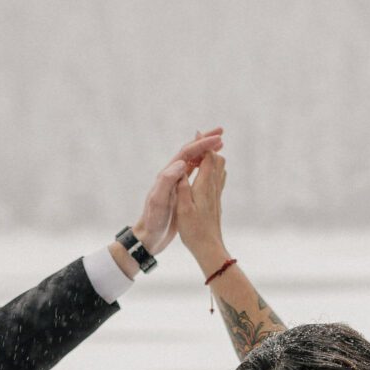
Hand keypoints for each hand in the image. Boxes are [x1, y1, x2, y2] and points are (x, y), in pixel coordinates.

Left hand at [129, 127, 224, 258]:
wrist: (148, 237)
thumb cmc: (153, 221)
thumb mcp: (158, 201)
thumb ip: (167, 181)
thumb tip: (181, 163)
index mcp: (167, 175)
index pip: (186, 153)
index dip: (202, 144)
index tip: (218, 139)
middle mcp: (171, 175)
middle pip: (189, 152)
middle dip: (204, 141)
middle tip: (221, 133)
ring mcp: (176, 183)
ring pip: (193, 161)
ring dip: (205, 151)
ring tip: (220, 145)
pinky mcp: (180, 192)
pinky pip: (194, 173)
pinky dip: (203, 165)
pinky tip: (211, 166)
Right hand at [174, 149, 228, 272]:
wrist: (209, 248)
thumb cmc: (194, 231)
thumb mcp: (183, 208)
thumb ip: (183, 186)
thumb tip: (182, 166)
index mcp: (204, 185)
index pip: (208, 157)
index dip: (203, 143)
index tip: (197, 132)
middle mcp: (214, 187)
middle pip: (217, 160)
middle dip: (209, 148)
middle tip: (201, 139)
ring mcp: (217, 195)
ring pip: (220, 169)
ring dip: (212, 158)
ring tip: (203, 153)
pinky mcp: (217, 202)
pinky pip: (219, 179)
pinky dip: (213, 170)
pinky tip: (206, 174)